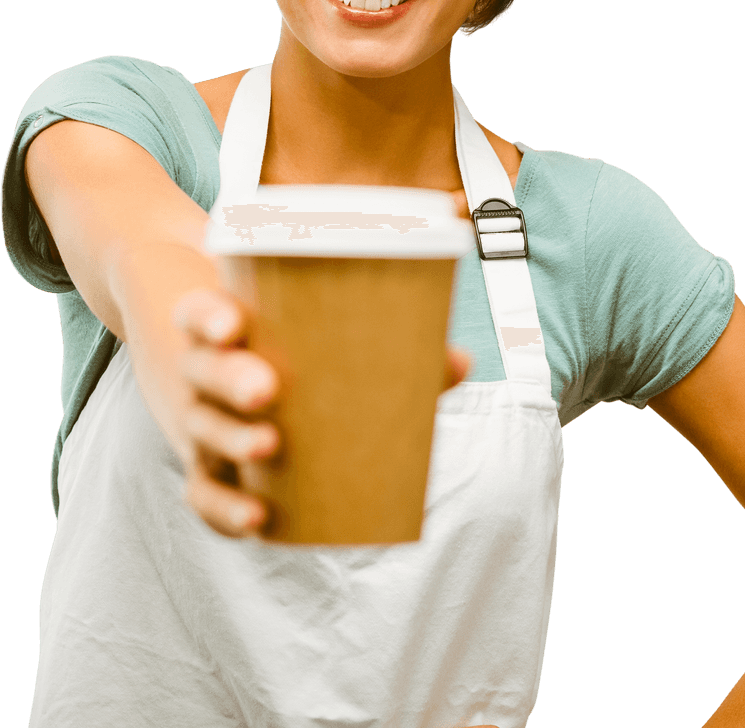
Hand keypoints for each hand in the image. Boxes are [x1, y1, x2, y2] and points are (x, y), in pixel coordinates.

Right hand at [173, 287, 472, 537]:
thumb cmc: (294, 349)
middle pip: (202, 370)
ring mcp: (202, 421)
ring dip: (234, 440)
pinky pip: (205, 494)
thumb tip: (460, 361)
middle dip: (231, 378)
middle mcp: (204, 371)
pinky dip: (225, 509)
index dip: (207, 316)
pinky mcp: (211, 470)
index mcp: (225, 326)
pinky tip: (258, 519)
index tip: (233, 323)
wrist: (238, 378)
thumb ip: (395, 346)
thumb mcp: (325, 335)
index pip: (198, 312)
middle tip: (268, 389)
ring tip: (271, 445)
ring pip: (204, 429)